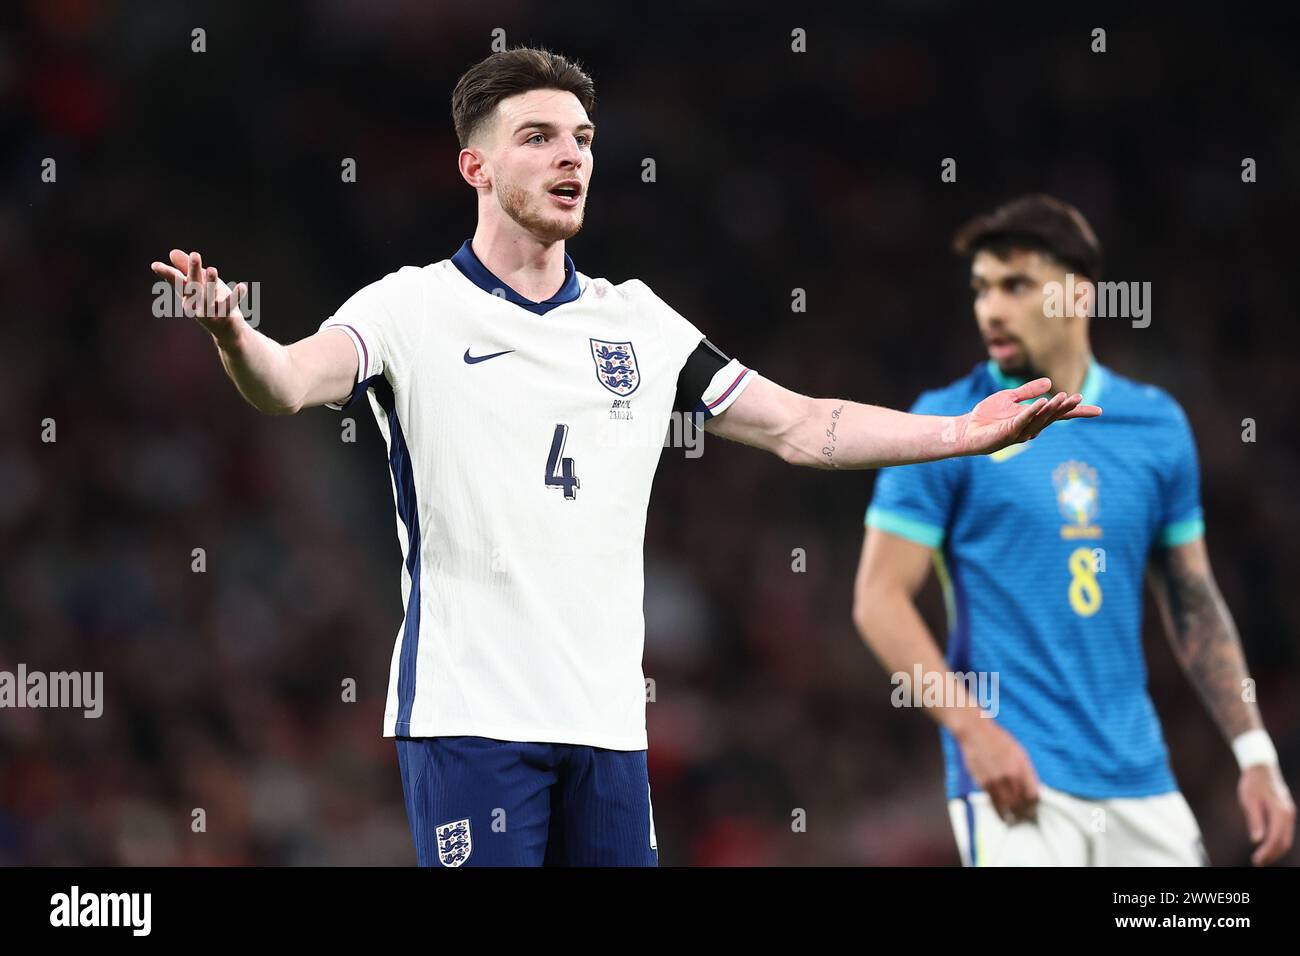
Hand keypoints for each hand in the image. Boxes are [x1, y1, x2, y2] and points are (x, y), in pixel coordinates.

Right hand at [151, 249, 246, 343]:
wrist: (228, 331)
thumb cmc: (212, 303)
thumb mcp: (201, 283)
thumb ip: (187, 269)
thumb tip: (172, 252)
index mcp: (188, 296)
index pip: (177, 283)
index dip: (167, 274)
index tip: (155, 265)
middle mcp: (196, 305)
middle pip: (193, 287)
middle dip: (193, 271)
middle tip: (195, 254)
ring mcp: (210, 313)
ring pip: (208, 298)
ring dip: (210, 283)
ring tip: (212, 269)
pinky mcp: (225, 317)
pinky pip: (230, 305)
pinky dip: (236, 296)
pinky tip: (242, 286)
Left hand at [956, 377, 1101, 455]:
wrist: (966, 429)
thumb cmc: (986, 416)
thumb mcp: (1009, 398)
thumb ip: (1028, 391)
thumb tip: (1049, 383)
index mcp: (1033, 419)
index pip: (1059, 415)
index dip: (1077, 411)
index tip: (1098, 410)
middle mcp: (1030, 427)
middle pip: (1053, 417)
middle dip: (1067, 408)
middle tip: (1080, 398)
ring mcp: (1019, 432)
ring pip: (1041, 419)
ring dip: (1053, 408)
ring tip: (1066, 397)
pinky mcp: (1007, 433)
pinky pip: (1023, 421)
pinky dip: (1033, 412)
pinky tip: (1042, 403)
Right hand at [956, 716, 1040, 822]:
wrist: (975, 732)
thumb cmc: (997, 740)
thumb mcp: (1018, 752)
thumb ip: (1025, 771)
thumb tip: (1031, 789)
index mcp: (1023, 766)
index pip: (1033, 795)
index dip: (1034, 805)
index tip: (1033, 809)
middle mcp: (1012, 775)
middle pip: (1022, 803)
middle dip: (1025, 813)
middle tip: (1026, 818)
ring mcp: (997, 780)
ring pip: (1009, 806)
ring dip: (1014, 816)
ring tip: (1016, 821)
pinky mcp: (984, 783)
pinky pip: (995, 804)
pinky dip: (1000, 813)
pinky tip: (1003, 817)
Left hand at [1239, 763, 1294, 864]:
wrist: (1261, 768)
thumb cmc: (1253, 784)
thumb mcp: (1249, 801)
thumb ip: (1254, 820)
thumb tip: (1256, 840)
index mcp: (1280, 812)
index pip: (1275, 839)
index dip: (1267, 852)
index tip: (1256, 860)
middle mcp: (1288, 814)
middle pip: (1284, 842)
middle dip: (1272, 855)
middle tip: (1258, 863)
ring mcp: (1289, 814)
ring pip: (1286, 839)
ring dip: (1275, 851)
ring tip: (1261, 858)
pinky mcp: (1286, 814)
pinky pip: (1285, 833)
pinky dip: (1277, 843)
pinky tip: (1267, 847)